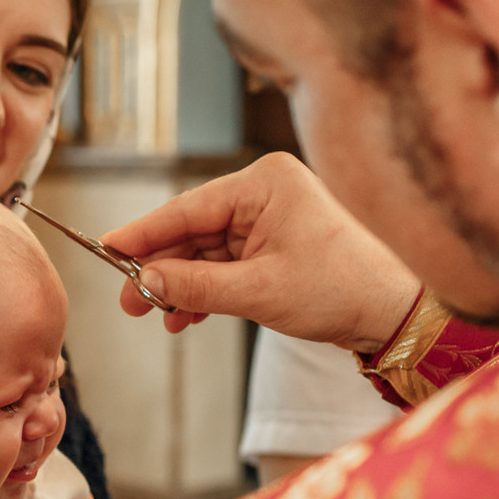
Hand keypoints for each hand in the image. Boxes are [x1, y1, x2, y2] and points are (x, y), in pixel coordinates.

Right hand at [100, 152, 421, 351]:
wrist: (393, 314)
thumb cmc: (341, 289)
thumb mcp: (259, 291)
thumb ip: (195, 286)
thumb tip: (144, 283)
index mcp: (265, 182)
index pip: (188, 207)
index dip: (143, 233)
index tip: (105, 248)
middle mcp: (265, 192)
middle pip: (193, 229)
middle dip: (160, 268)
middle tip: (128, 300)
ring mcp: (270, 218)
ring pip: (205, 251)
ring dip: (181, 285)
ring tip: (155, 316)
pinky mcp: (274, 245)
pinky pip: (225, 264)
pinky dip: (205, 290)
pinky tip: (185, 316)